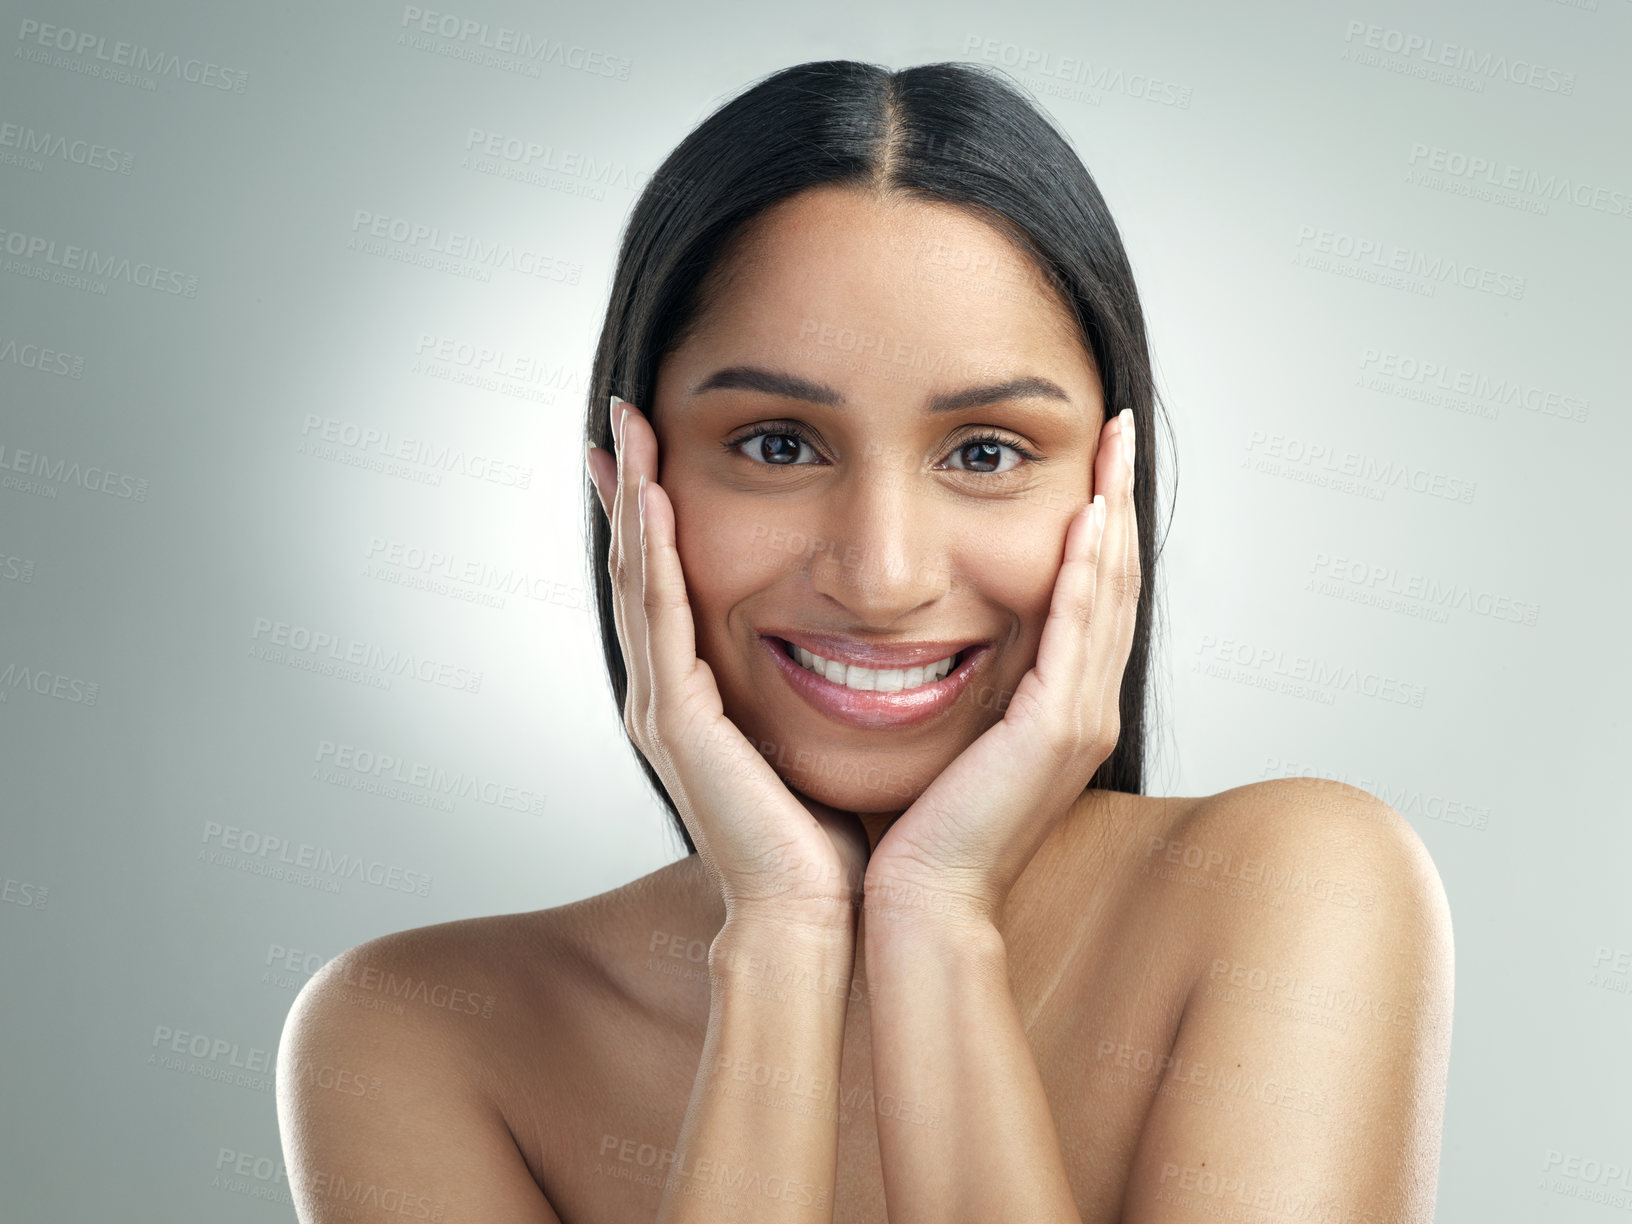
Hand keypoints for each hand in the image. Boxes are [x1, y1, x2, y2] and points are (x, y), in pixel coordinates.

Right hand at [587, 396, 869, 932]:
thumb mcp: (816, 741)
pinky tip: (651, 495)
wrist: (815, 918)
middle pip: (639, 569)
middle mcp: (667, 695)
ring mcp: (664, 706)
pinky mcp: (678, 720)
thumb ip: (811, 690)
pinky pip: (662, 616)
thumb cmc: (826, 842)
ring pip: (639, 578)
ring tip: (624, 429)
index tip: (652, 453)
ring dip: (631, 498)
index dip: (657, 518)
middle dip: (628, 490)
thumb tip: (855, 648)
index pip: (671, 586)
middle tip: (621, 417)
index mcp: (699, 698)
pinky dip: (653, 551)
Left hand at [864, 408, 1141, 926]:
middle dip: (1118, 500)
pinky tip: (1086, 518)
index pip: (1092, 597)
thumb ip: (966, 686)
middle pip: (1115, 583)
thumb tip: (938, 632)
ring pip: (1109, 596)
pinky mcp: (1055, 731)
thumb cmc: (919, 828)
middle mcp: (1085, 711)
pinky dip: (1086, 572)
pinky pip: (1078, 633)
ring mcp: (1079, 721)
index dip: (1098, 525)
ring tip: (1113, 448)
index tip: (1095, 460)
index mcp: (1062, 711)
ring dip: (1111, 515)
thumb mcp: (951, 737)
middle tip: (1120, 428)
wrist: (919, 901)